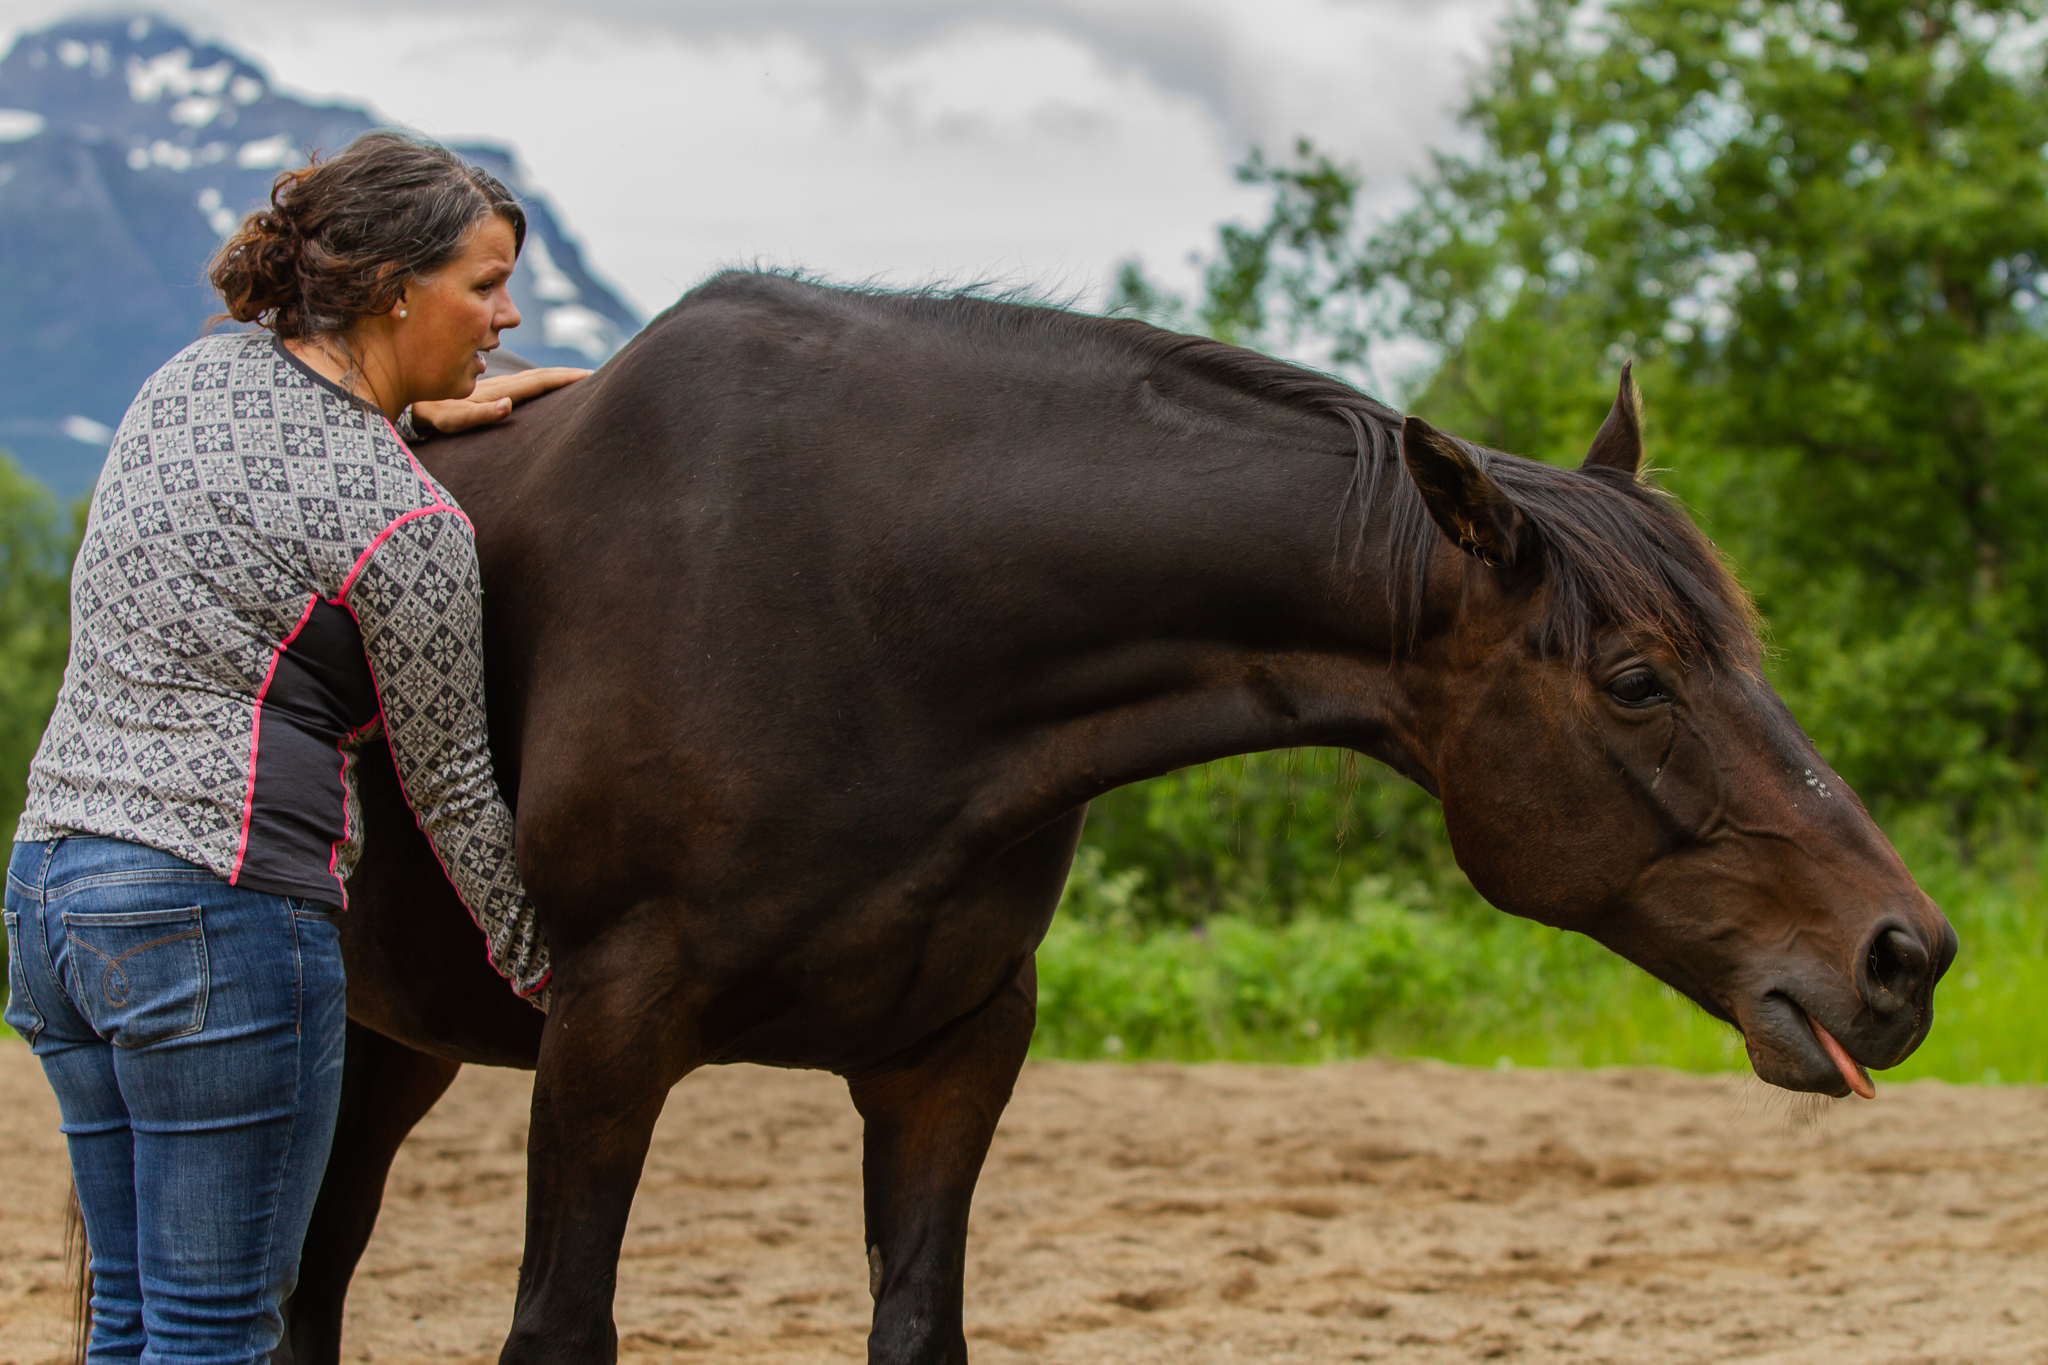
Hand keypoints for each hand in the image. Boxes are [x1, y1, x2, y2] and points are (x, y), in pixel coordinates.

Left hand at [411, 367, 592, 435]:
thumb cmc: (431, 416)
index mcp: (497, 390)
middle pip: (540, 377)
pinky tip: (546, 387)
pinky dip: (540, 383)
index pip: (538, 382)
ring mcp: (495, 388)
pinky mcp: (490, 392)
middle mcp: (499, 386)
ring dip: (557, 377)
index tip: (589, 376)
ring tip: (577, 378)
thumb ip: (479, 414)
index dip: (564, 379)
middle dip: (567, 375)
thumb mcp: (452, 420)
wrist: (407, 399)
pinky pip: (523, 385)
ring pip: (533, 378)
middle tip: (595, 375)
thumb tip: (508, 405)